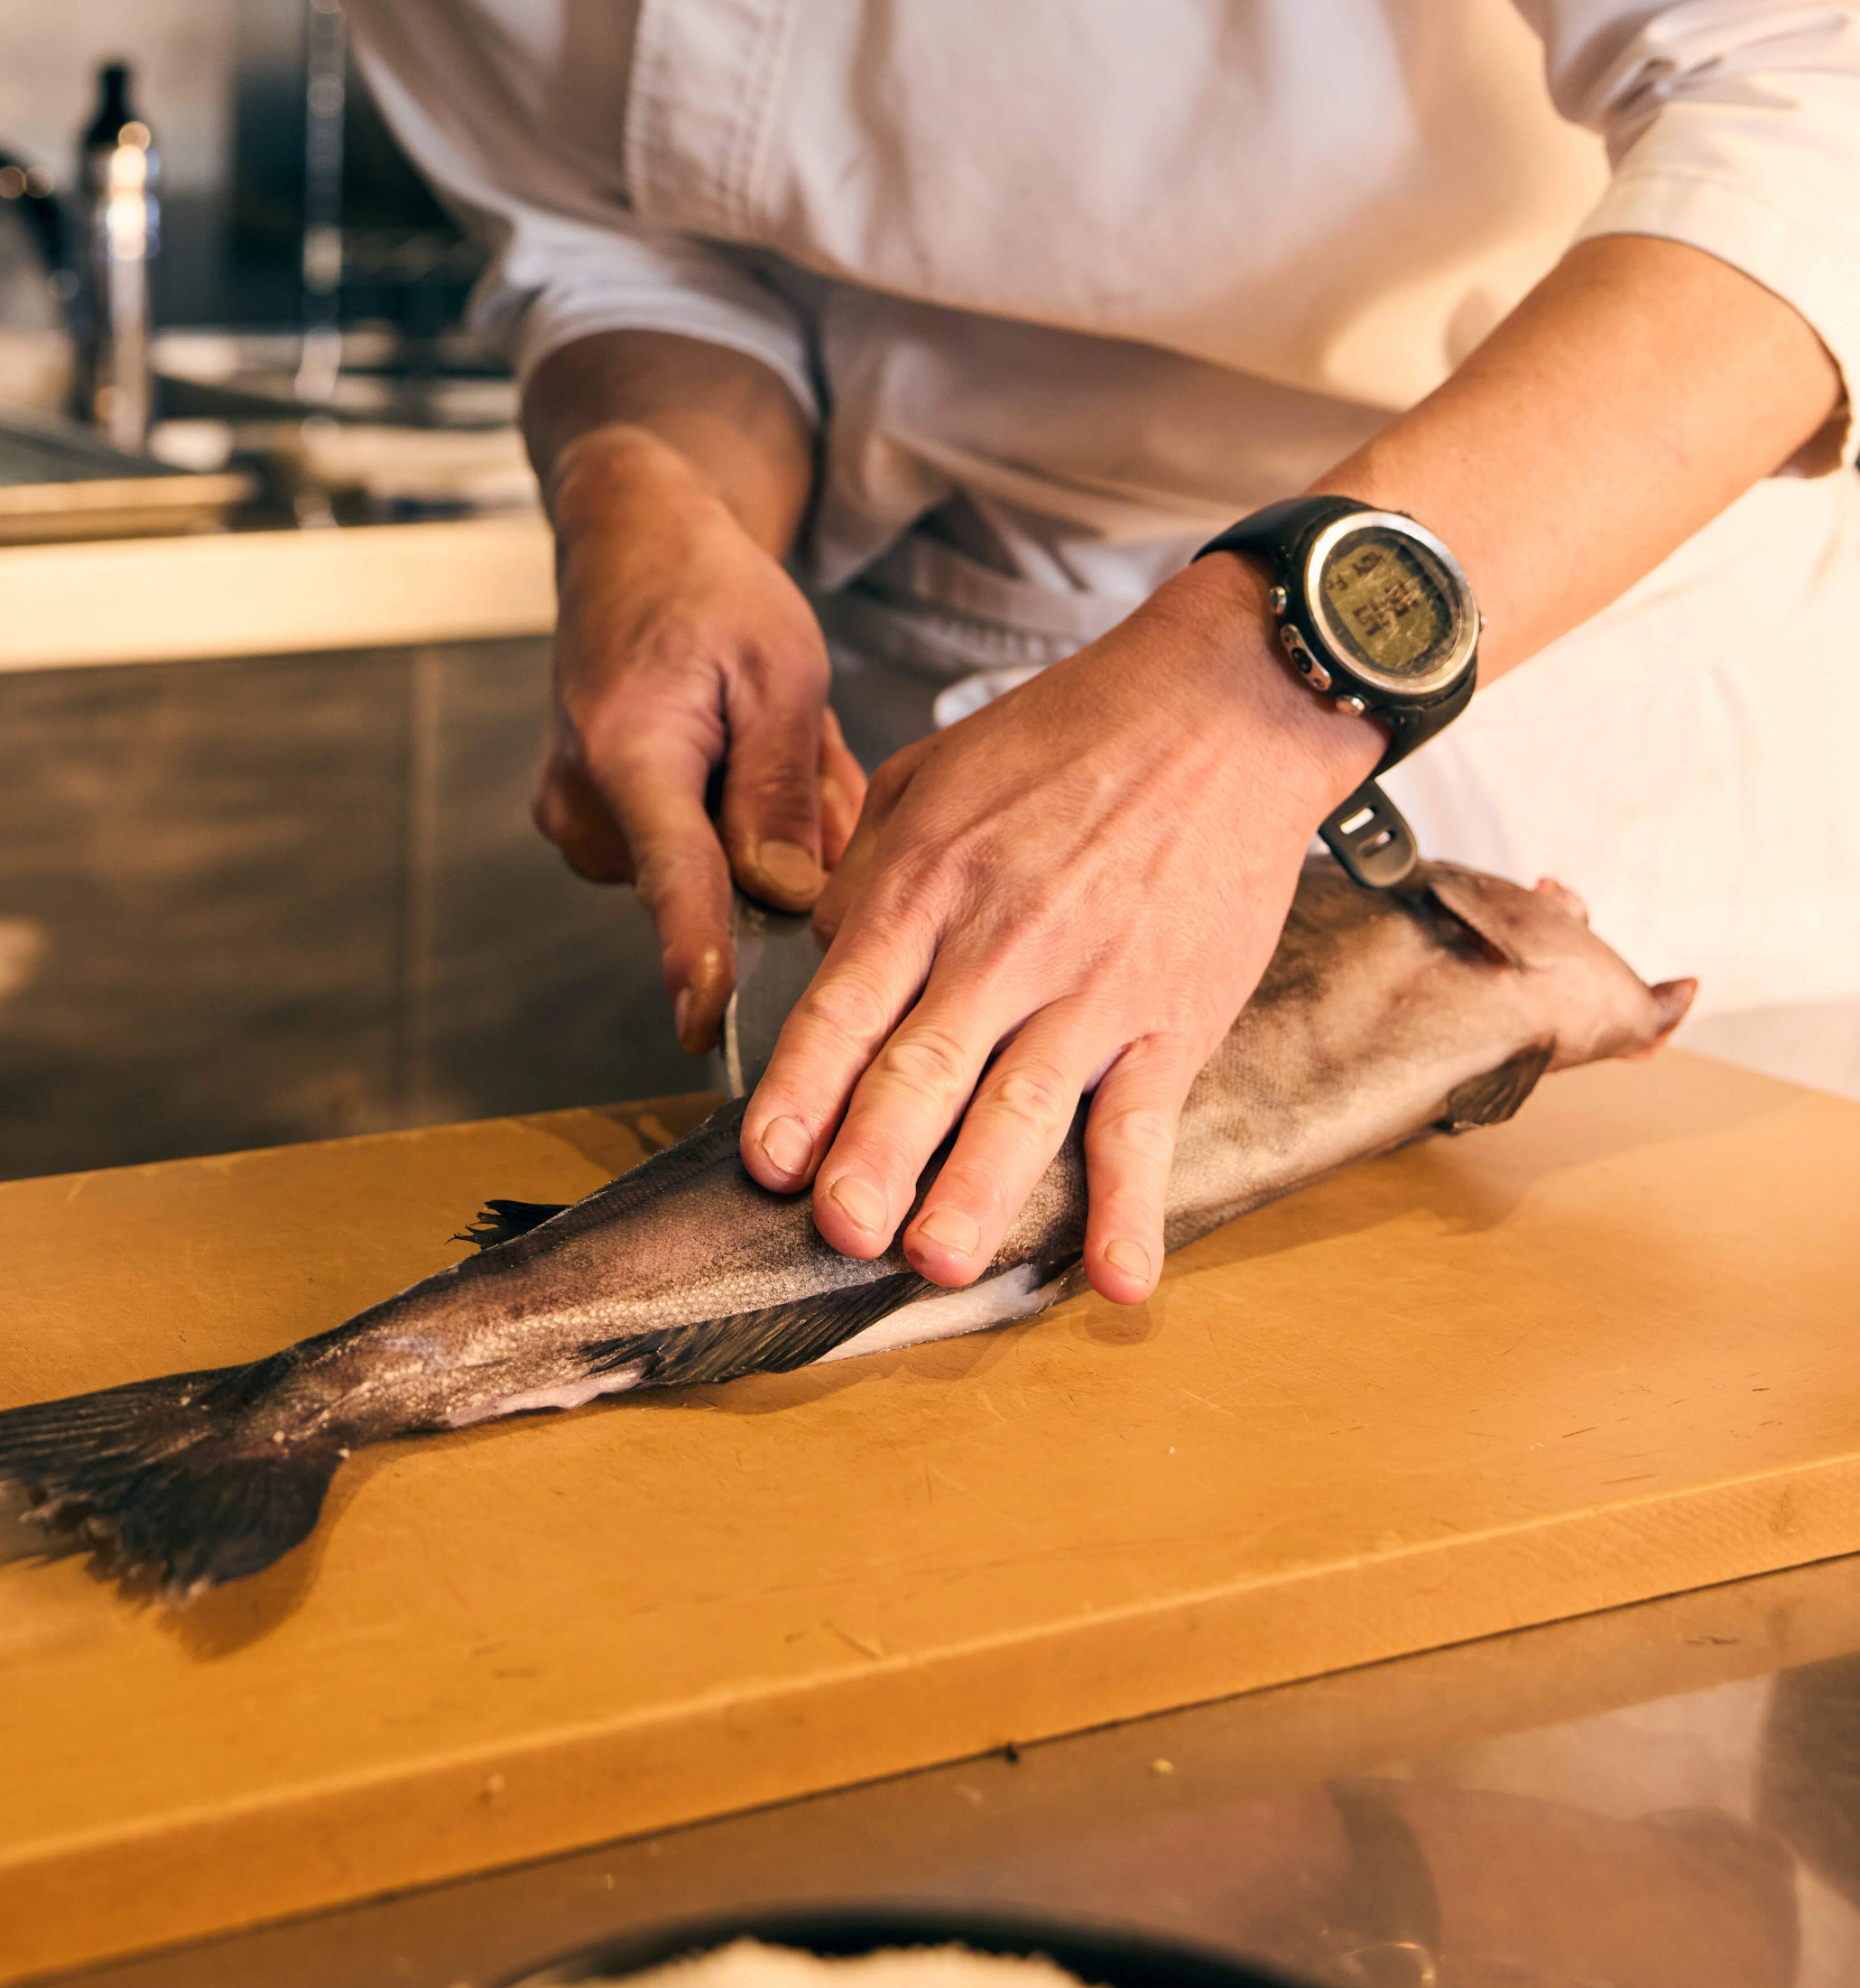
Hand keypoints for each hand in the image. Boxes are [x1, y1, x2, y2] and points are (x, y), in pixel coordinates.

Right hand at [534, 426, 865, 1051]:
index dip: (698, 956)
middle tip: (807, 745)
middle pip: (715, 880)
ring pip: (711, 870)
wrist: (630, 542)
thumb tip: (787, 897)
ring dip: (766, 822)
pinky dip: (734, 816)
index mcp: (629, 752)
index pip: (674, 877)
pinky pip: (688, 852)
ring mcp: (579, 820)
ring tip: (767, 731)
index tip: (709, 1028)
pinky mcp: (592, 826)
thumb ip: (781, 791)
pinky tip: (742, 749)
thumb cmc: (705, 590)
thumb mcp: (778, 671)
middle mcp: (584, 802)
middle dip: (786, 838)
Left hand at [737, 556, 1378, 1299]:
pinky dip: (1134, 1207)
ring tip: (936, 1263)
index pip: (846, 1003)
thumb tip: (826, 958)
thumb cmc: (1070, 735)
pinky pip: (1146, 1126)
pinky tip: (1120, 1281)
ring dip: (978, 1195)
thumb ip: (869, 871)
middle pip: (923, 1068)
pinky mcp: (1175, 1016)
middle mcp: (1002, 945)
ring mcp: (1093, 988)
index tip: (767, 1159)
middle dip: (874, 1156)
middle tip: (839, 1229)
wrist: (1219, 706)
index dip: (802, 1087)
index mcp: (929, 882)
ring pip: (1022, 1110)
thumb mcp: (933, 773)